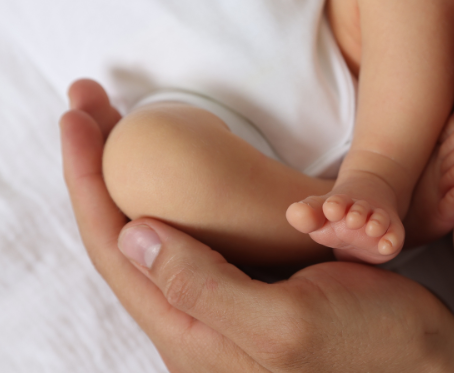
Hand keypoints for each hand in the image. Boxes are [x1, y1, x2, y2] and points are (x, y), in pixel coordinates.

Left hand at [60, 79, 453, 371]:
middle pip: (128, 240)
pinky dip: (184, 193)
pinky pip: (205, 239)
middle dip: (100, 170)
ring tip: (122, 124)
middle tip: (91, 106)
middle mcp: (201, 325)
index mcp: (194, 337)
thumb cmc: (374, 357)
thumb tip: (134, 233)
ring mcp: (231, 308)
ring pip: (163, 237)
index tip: (79, 117)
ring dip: (136, 177)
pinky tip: (189, 169)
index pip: (116, 251)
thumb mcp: (286, 323)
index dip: (87, 180)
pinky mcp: (263, 292)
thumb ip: (202, 286)